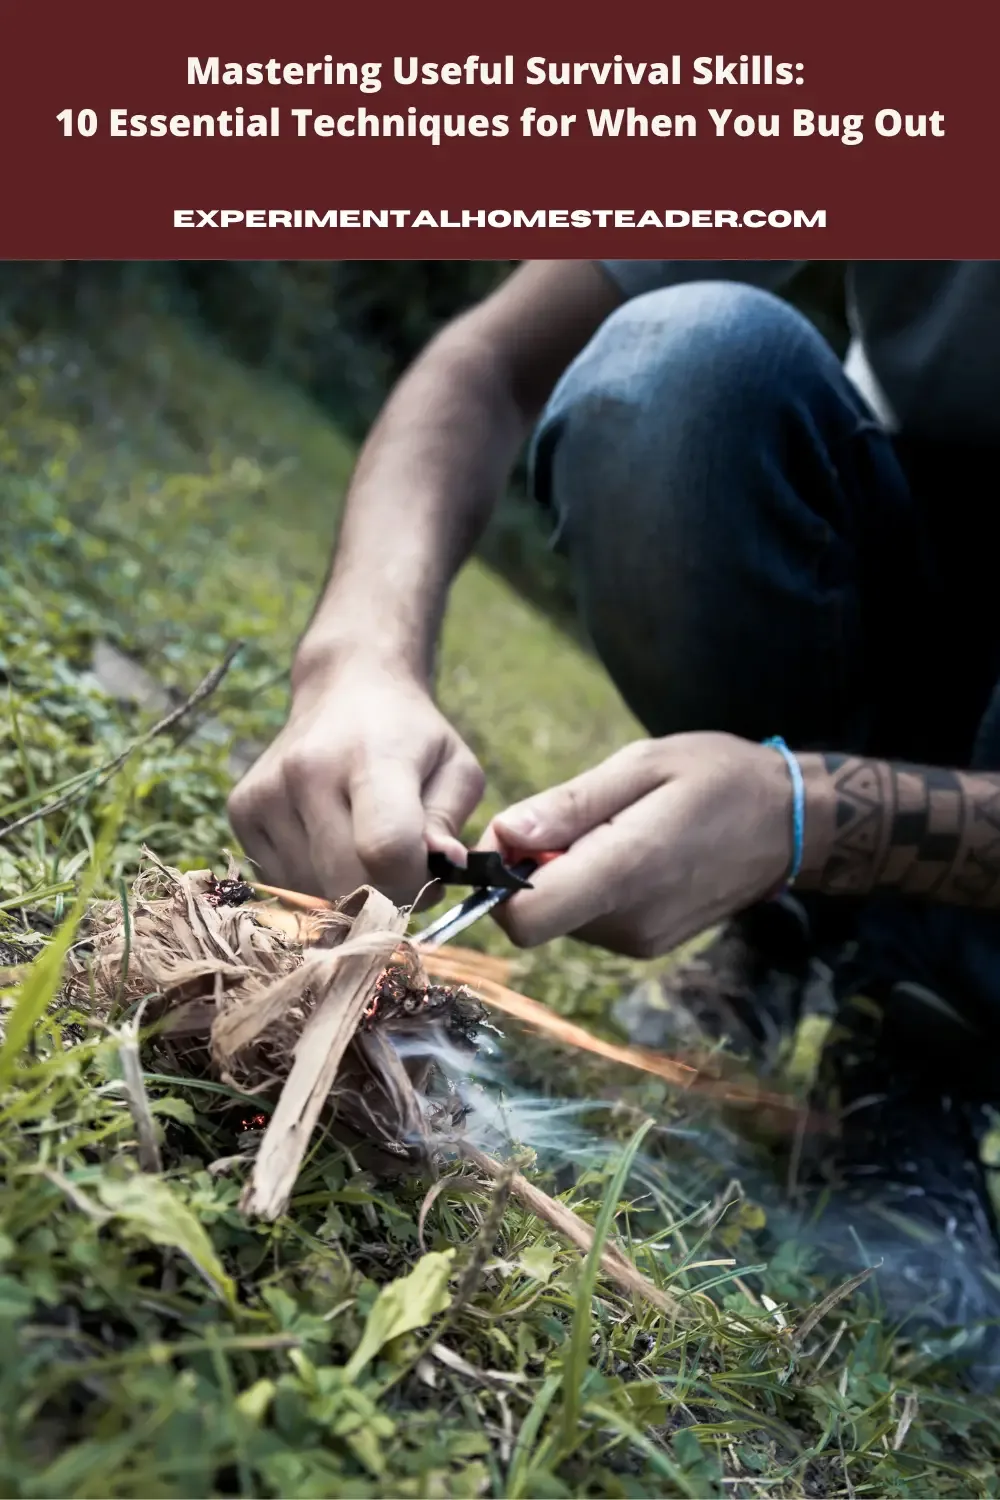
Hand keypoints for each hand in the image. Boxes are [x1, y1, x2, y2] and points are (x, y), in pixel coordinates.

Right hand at [227, 652, 484, 905]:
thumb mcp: (456, 769)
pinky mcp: (240, 810)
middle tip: (402, 870)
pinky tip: (330, 842)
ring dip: (347, 891)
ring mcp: (266, 792)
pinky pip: (282, 883)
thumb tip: (444, 867)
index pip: (386, 849)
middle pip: (345, 883)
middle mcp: (307, 772)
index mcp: (372, 756)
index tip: (430, 871)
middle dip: (384, 896)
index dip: (417, 881)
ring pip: (312, 891)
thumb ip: (449, 823)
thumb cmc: (412, 737)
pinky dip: (313, 881)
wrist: (346, 689)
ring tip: (365, 848)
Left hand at [483, 733, 793, 956]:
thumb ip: (568, 805)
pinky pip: (589, 919)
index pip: (523, 920)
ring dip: (565, 874)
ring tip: (615, 828)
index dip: (500, 878)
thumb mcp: (642, 765)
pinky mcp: (645, 945)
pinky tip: (629, 850)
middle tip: (579, 817)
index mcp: (624, 871)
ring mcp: (639, 941)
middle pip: (535, 915)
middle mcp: (628, 922)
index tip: (519, 834)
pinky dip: (590, 886)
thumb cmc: (716, 777)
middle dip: (533, 868)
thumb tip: (503, 835)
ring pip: (560, 917)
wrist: (789, 823)